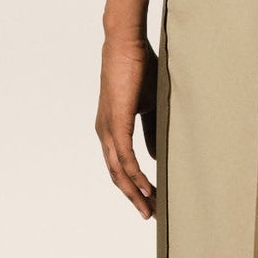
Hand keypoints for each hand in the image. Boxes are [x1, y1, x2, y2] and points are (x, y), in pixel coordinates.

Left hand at [96, 31, 159, 217]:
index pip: (120, 166)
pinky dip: (134, 175)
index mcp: (110, 129)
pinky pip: (124, 157)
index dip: (133, 185)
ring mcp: (107, 129)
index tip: (149, 201)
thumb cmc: (139, 69)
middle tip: (150, 214)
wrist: (126, 43)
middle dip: (133, 197)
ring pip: (118, 171)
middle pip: (116, 175)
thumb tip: (154, 157)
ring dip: (134, 192)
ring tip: (150, 208)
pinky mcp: (115, 123)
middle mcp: (104, 133)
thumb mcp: (149, 107)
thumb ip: (151, 132)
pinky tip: (146, 188)